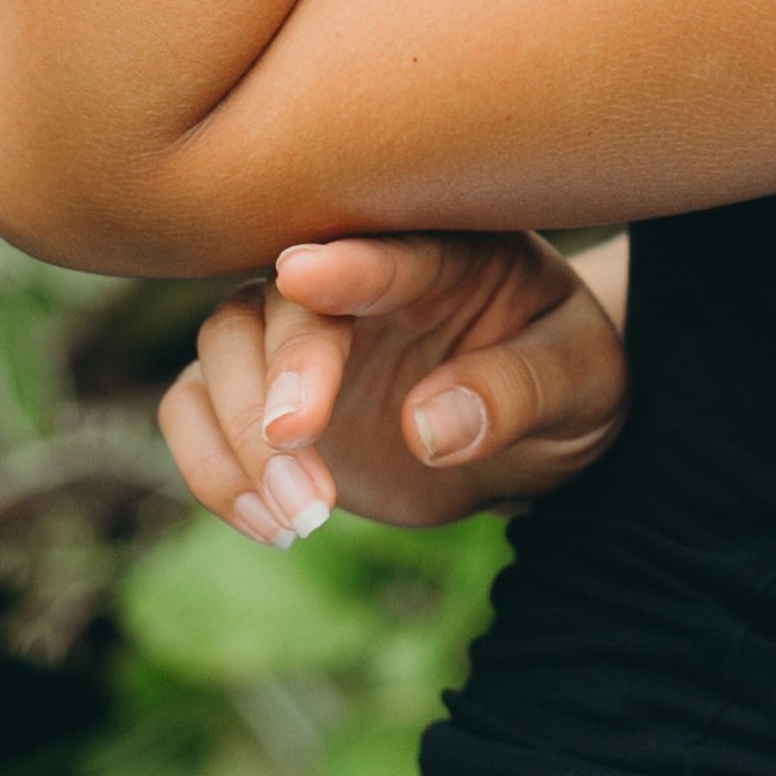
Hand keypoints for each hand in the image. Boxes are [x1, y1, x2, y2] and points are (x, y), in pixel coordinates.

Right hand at [161, 231, 630, 539]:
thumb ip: (518, 392)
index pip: (397, 250)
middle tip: (297, 440)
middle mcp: (359, 277)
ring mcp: (302, 333)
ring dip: (239, 433)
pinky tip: (271, 525)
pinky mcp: (261, 395)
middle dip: (281, 369)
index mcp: (451, 252)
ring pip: (222, 346)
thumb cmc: (566, 379)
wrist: (534, 426)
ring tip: (304, 514)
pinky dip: (211, 468)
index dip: (353, 263)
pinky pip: (192, 409)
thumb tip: (431, 430)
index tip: (305, 275)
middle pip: (285, 299)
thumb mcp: (583, 381)